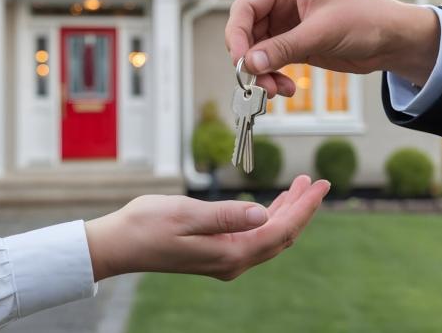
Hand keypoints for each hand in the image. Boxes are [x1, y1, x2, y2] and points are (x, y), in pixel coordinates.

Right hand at [85, 175, 329, 280]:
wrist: (119, 245)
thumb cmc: (147, 226)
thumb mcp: (186, 214)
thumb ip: (227, 215)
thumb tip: (263, 213)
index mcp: (230, 253)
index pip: (281, 230)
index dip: (305, 207)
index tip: (322, 185)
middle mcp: (233, 261)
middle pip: (281, 234)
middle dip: (302, 208)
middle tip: (317, 181)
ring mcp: (226, 259)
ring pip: (269, 235)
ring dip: (287, 210)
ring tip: (301, 185)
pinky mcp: (217, 252)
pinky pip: (254, 235)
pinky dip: (268, 216)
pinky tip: (273, 203)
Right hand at [225, 0, 440, 96]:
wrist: (392, 40)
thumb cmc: (366, 20)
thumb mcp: (322, 32)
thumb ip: (284, 48)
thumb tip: (250, 63)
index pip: (246, 7)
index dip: (237, 35)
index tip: (240, 60)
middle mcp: (281, 2)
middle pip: (246, 33)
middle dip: (251, 60)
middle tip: (258, 82)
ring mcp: (285, 25)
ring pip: (256, 52)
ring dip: (262, 74)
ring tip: (276, 91)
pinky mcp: (293, 44)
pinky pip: (271, 63)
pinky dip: (273, 77)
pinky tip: (286, 88)